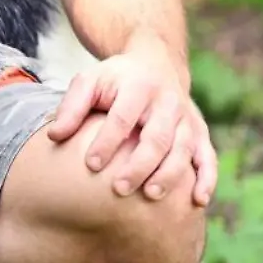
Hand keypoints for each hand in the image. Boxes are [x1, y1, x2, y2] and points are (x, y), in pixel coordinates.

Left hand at [47, 47, 216, 206]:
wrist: (155, 62)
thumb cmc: (115, 79)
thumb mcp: (89, 81)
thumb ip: (72, 107)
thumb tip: (54, 136)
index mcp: (138, 87)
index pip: (123, 118)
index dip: (108, 142)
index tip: (90, 165)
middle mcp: (167, 102)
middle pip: (157, 138)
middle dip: (139, 165)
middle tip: (119, 189)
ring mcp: (187, 117)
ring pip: (183, 150)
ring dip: (169, 175)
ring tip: (150, 196)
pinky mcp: (199, 131)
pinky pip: (207, 156)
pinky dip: (206, 178)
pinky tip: (198, 200)